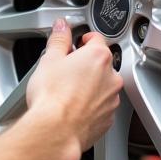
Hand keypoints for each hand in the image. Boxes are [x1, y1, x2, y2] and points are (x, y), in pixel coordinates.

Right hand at [25, 19, 122, 159]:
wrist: (55, 132)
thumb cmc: (52, 98)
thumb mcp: (49, 60)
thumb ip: (59, 39)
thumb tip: (61, 28)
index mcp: (98, 56)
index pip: (96, 38)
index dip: (82, 39)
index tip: (74, 44)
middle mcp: (111, 77)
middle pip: (101, 63)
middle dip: (85, 65)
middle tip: (66, 71)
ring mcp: (111, 99)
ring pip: (103, 86)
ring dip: (90, 86)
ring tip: (67, 92)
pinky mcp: (108, 119)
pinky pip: (101, 106)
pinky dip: (91, 105)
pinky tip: (73, 108)